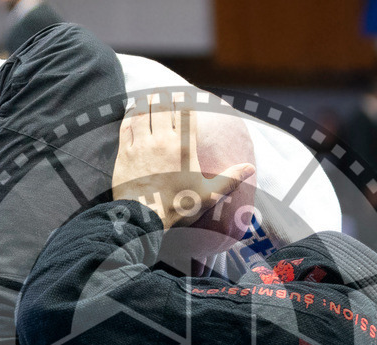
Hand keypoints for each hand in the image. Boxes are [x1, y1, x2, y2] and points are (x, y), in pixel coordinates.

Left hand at [112, 92, 254, 229]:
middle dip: (163, 97)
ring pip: (143, 113)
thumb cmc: (178, 208)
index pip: (185, 114)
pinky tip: (131, 111)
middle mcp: (163, 141)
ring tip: (148, 96)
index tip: (182, 93)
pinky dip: (129, 115)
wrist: (144, 219)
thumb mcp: (210, 196)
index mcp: (184, 148)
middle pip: (162, 109)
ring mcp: (142, 146)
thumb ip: (230, 179)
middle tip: (163, 91)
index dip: (183, 100)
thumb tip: (251, 168)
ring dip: (146, 102)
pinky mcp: (125, 153)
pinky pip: (126, 127)